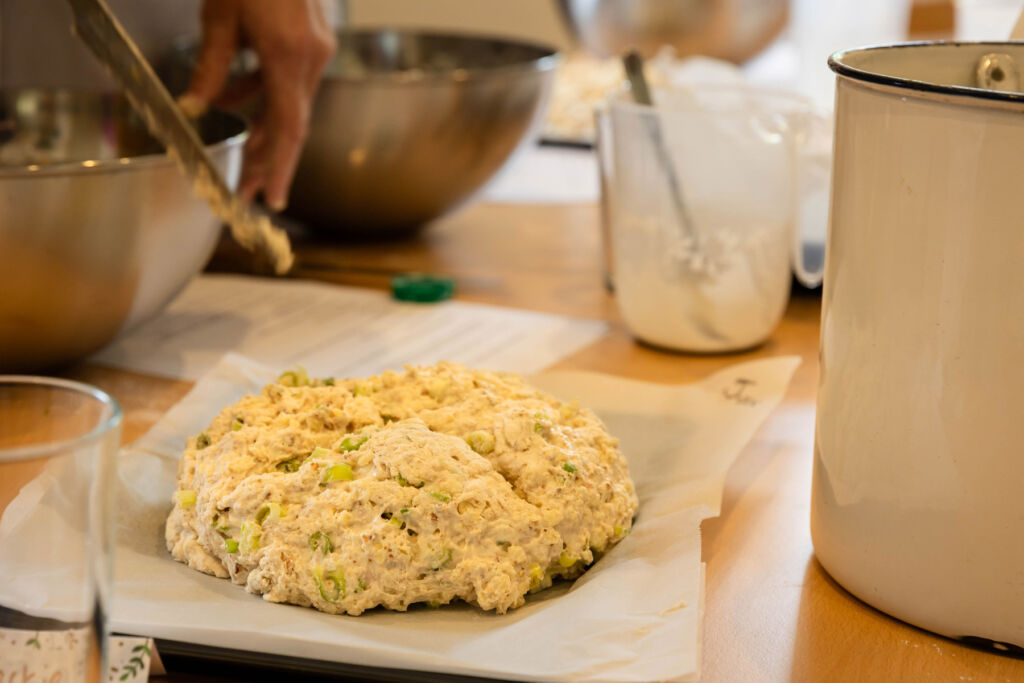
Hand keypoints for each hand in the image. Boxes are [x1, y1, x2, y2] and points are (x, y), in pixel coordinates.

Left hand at [180, 0, 335, 210]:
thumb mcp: (220, 19)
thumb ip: (212, 69)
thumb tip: (196, 108)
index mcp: (290, 56)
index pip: (291, 129)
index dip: (283, 168)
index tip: (275, 199)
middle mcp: (313, 57)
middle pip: (293, 122)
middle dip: (271, 158)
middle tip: (249, 188)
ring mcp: (318, 46)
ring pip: (292, 101)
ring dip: (266, 126)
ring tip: (239, 149)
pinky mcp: (313, 37)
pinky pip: (291, 77)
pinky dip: (266, 93)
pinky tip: (239, 99)